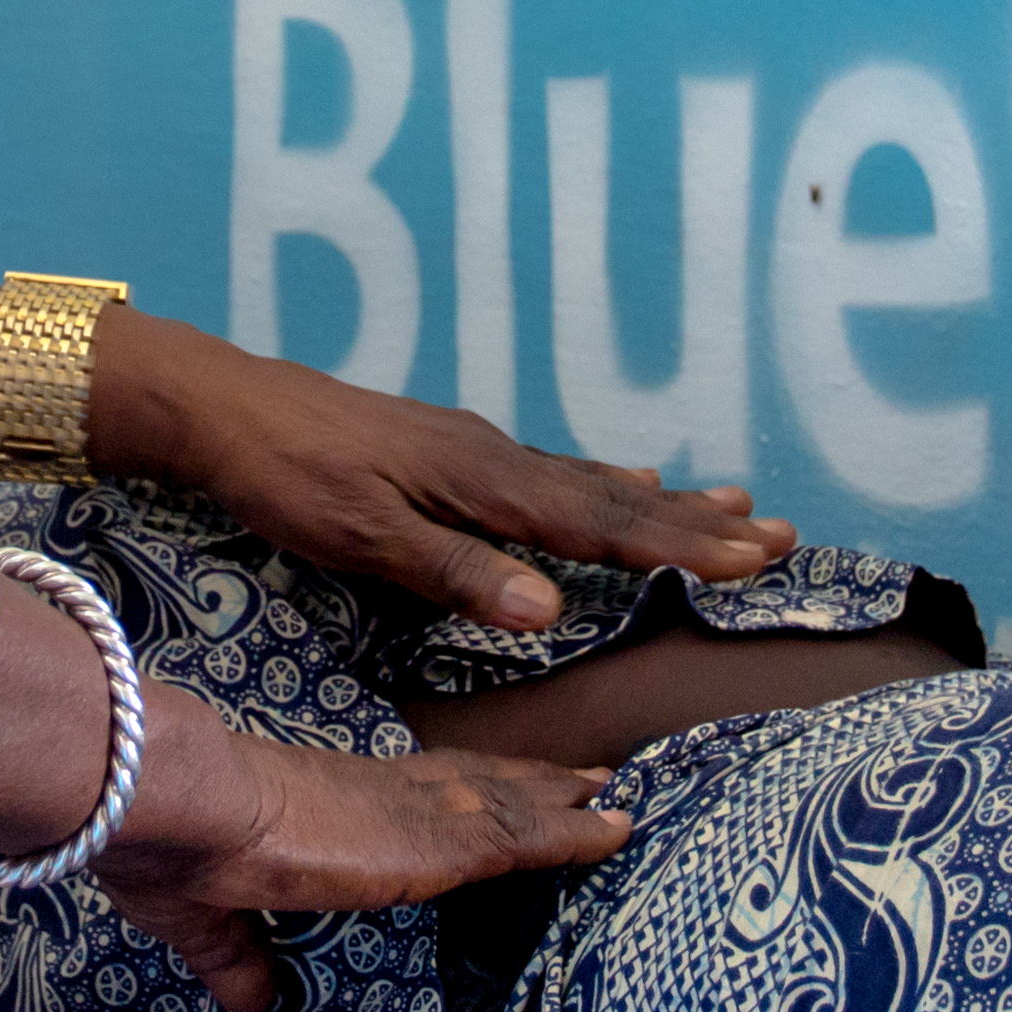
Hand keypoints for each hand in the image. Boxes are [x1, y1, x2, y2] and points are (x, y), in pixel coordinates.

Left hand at [87, 310, 792, 632]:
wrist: (224, 405)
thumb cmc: (284, 475)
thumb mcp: (360, 535)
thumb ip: (455, 571)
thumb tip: (551, 607)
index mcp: (482, 482)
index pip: (601, 524)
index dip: (683, 547)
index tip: (758, 560)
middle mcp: (494, 459)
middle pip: (617, 500)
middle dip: (703, 525)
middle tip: (787, 538)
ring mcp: (476, 452)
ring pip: (592, 484)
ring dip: (668, 504)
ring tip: (738, 505)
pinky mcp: (451, 453)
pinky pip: (554, 472)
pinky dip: (605, 485)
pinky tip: (626, 483)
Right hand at [97, 722, 631, 1011]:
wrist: (180, 804)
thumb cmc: (174, 846)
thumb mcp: (206, 918)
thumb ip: (240, 960)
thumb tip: (254, 1005)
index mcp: (331, 806)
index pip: (414, 795)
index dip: (460, 791)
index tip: (495, 788)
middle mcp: (382, 795)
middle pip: (476, 785)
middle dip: (531, 785)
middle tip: (589, 780)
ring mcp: (413, 814)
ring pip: (509, 806)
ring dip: (566, 805)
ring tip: (619, 799)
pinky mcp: (432, 842)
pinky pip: (521, 838)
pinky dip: (572, 835)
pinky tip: (613, 830)